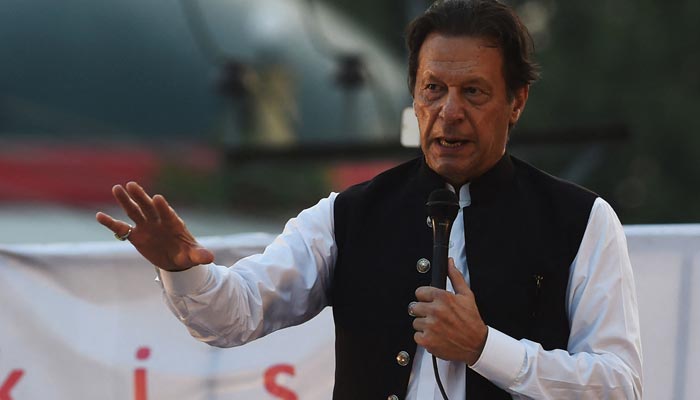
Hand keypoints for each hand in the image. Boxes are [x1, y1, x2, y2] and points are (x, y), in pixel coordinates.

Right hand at [95, 181, 213, 270]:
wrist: (176, 260)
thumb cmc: (187, 254)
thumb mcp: (194, 256)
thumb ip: (200, 255)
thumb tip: (210, 258)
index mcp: (173, 223)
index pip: (167, 213)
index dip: (163, 207)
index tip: (158, 198)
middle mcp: (158, 221)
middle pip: (148, 207)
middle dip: (141, 197)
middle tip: (131, 185)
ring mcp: (146, 226)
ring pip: (134, 212)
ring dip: (125, 201)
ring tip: (116, 188)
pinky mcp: (136, 235)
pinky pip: (121, 229)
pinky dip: (111, 223)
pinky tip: (99, 216)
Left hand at [411, 258, 487, 364]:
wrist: (476, 345)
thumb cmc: (472, 321)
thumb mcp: (466, 295)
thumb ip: (455, 277)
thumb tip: (449, 263)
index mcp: (443, 298)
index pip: (419, 292)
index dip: (425, 297)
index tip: (430, 302)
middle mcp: (435, 311)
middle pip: (414, 307)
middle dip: (423, 311)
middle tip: (434, 316)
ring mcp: (430, 326)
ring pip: (415, 322)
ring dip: (424, 325)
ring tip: (437, 327)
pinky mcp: (427, 341)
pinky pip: (416, 336)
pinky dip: (424, 337)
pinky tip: (435, 336)